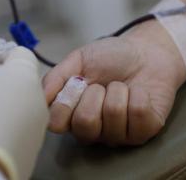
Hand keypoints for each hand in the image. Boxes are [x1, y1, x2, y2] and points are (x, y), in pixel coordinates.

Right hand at [43, 21, 185, 145]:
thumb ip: (56, 77)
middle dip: (94, 95)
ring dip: (118, 91)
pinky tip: (138, 92)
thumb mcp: (77, 60)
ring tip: (120, 86)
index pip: (56, 124)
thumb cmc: (110, 57)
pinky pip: (138, 115)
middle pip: (84, 126)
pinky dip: (138, 94)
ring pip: (112, 119)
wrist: (145, 52)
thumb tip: (40, 97)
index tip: (75, 83)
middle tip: (101, 84)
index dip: (64, 104)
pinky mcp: (144, 132)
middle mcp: (93, 128)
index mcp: (72, 112)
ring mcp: (118, 134)